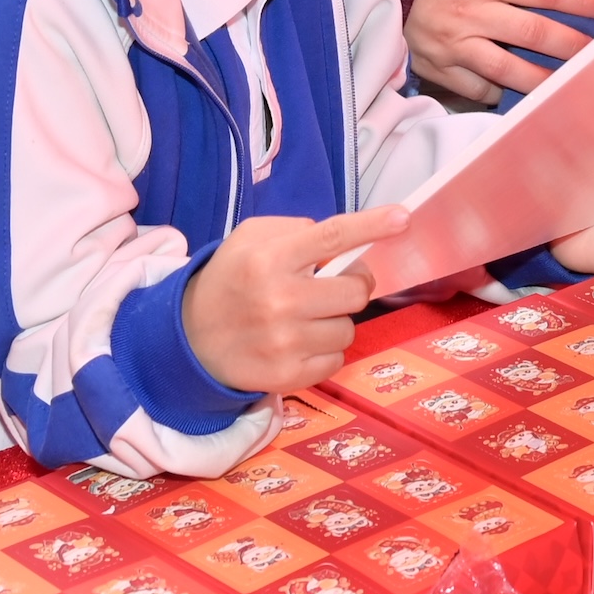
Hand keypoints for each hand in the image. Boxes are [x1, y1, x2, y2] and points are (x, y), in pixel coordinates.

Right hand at [182, 206, 400, 388]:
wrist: (190, 339)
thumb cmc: (229, 280)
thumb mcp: (248, 240)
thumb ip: (295, 231)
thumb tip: (340, 244)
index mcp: (270, 259)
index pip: (332, 238)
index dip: (371, 225)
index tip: (403, 217)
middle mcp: (280, 300)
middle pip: (355, 291)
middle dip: (351, 286)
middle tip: (332, 286)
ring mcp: (286, 343)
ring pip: (348, 329)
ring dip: (335, 321)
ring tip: (306, 318)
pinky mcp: (288, 376)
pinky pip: (336, 360)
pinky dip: (325, 351)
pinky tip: (299, 344)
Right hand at [404, 0, 593, 101]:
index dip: (579, 0)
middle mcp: (472, 13)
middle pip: (533, 33)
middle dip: (572, 45)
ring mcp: (453, 43)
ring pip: (507, 69)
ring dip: (542, 79)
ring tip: (569, 86)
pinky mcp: (435, 63)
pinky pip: (472, 87)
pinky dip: (495, 92)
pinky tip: (515, 94)